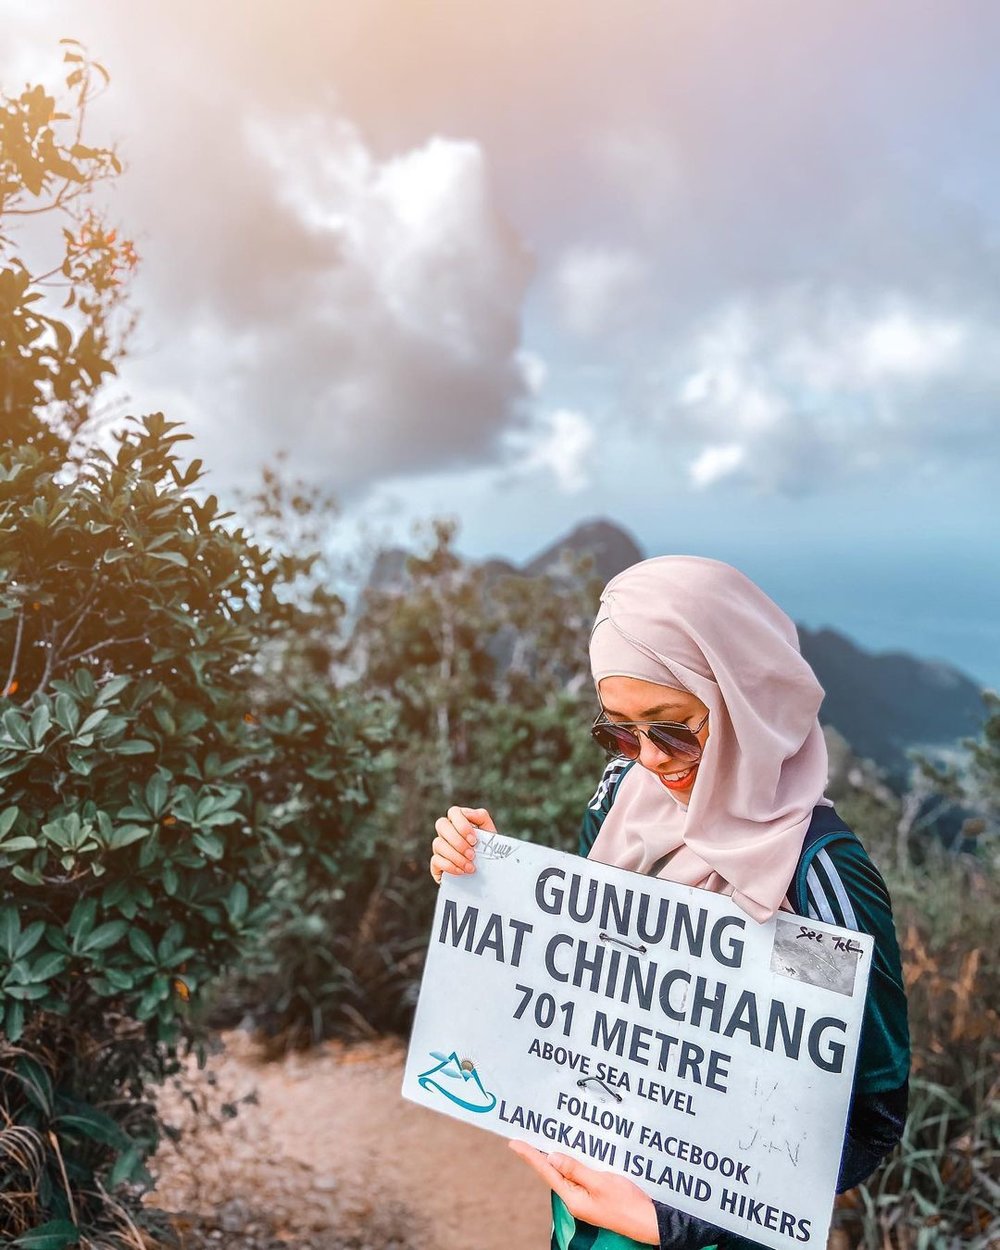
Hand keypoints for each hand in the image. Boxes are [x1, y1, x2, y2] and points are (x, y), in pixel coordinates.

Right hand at [429, 805, 496, 883]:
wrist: (489, 871)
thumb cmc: (488, 849)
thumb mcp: (489, 832)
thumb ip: (482, 817)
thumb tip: (468, 814)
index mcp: (458, 820)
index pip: (454, 812)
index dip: (462, 826)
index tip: (474, 841)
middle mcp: (446, 831)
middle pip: (441, 824)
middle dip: (457, 841)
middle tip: (472, 854)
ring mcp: (439, 846)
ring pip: (438, 843)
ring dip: (456, 856)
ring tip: (470, 866)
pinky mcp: (436, 863)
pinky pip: (435, 860)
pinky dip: (449, 866)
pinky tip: (461, 871)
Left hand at [508, 1140, 657, 1244]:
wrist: (649, 1222)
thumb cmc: (627, 1204)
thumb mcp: (601, 1183)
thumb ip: (576, 1169)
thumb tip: (552, 1158)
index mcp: (573, 1198)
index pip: (546, 1171)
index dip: (530, 1155)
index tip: (514, 1143)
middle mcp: (575, 1200)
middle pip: (553, 1172)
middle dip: (539, 1155)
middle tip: (525, 1139)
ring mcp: (585, 1199)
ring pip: (566, 1174)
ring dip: (555, 1158)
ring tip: (542, 1142)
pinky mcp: (595, 1196)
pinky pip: (578, 1176)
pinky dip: (572, 1163)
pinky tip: (572, 1154)